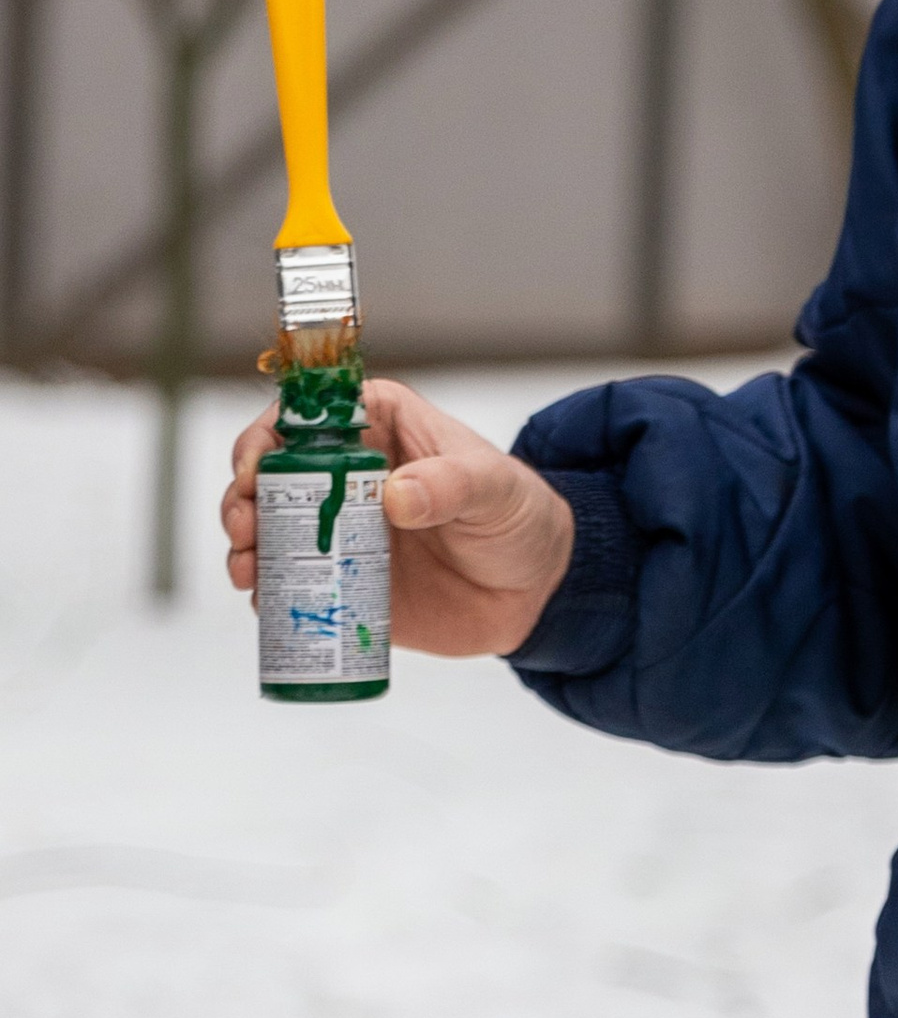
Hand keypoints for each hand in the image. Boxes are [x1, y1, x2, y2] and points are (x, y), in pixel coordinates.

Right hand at [224, 375, 576, 658]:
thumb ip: (451, 485)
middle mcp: (346, 474)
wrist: (536, 588)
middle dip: (242, 497)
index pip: (308, 416)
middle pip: (270, 474)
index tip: (252, 467)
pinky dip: (266, 591)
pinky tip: (264, 600)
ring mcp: (338, 530)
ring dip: (244, 545)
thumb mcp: (494, 488)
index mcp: (379, 427)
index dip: (267, 436)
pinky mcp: (341, 581)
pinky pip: (289, 583)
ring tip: (247, 567)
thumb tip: (396, 495)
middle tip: (245, 526)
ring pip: (269, 529)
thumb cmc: (518, 515)